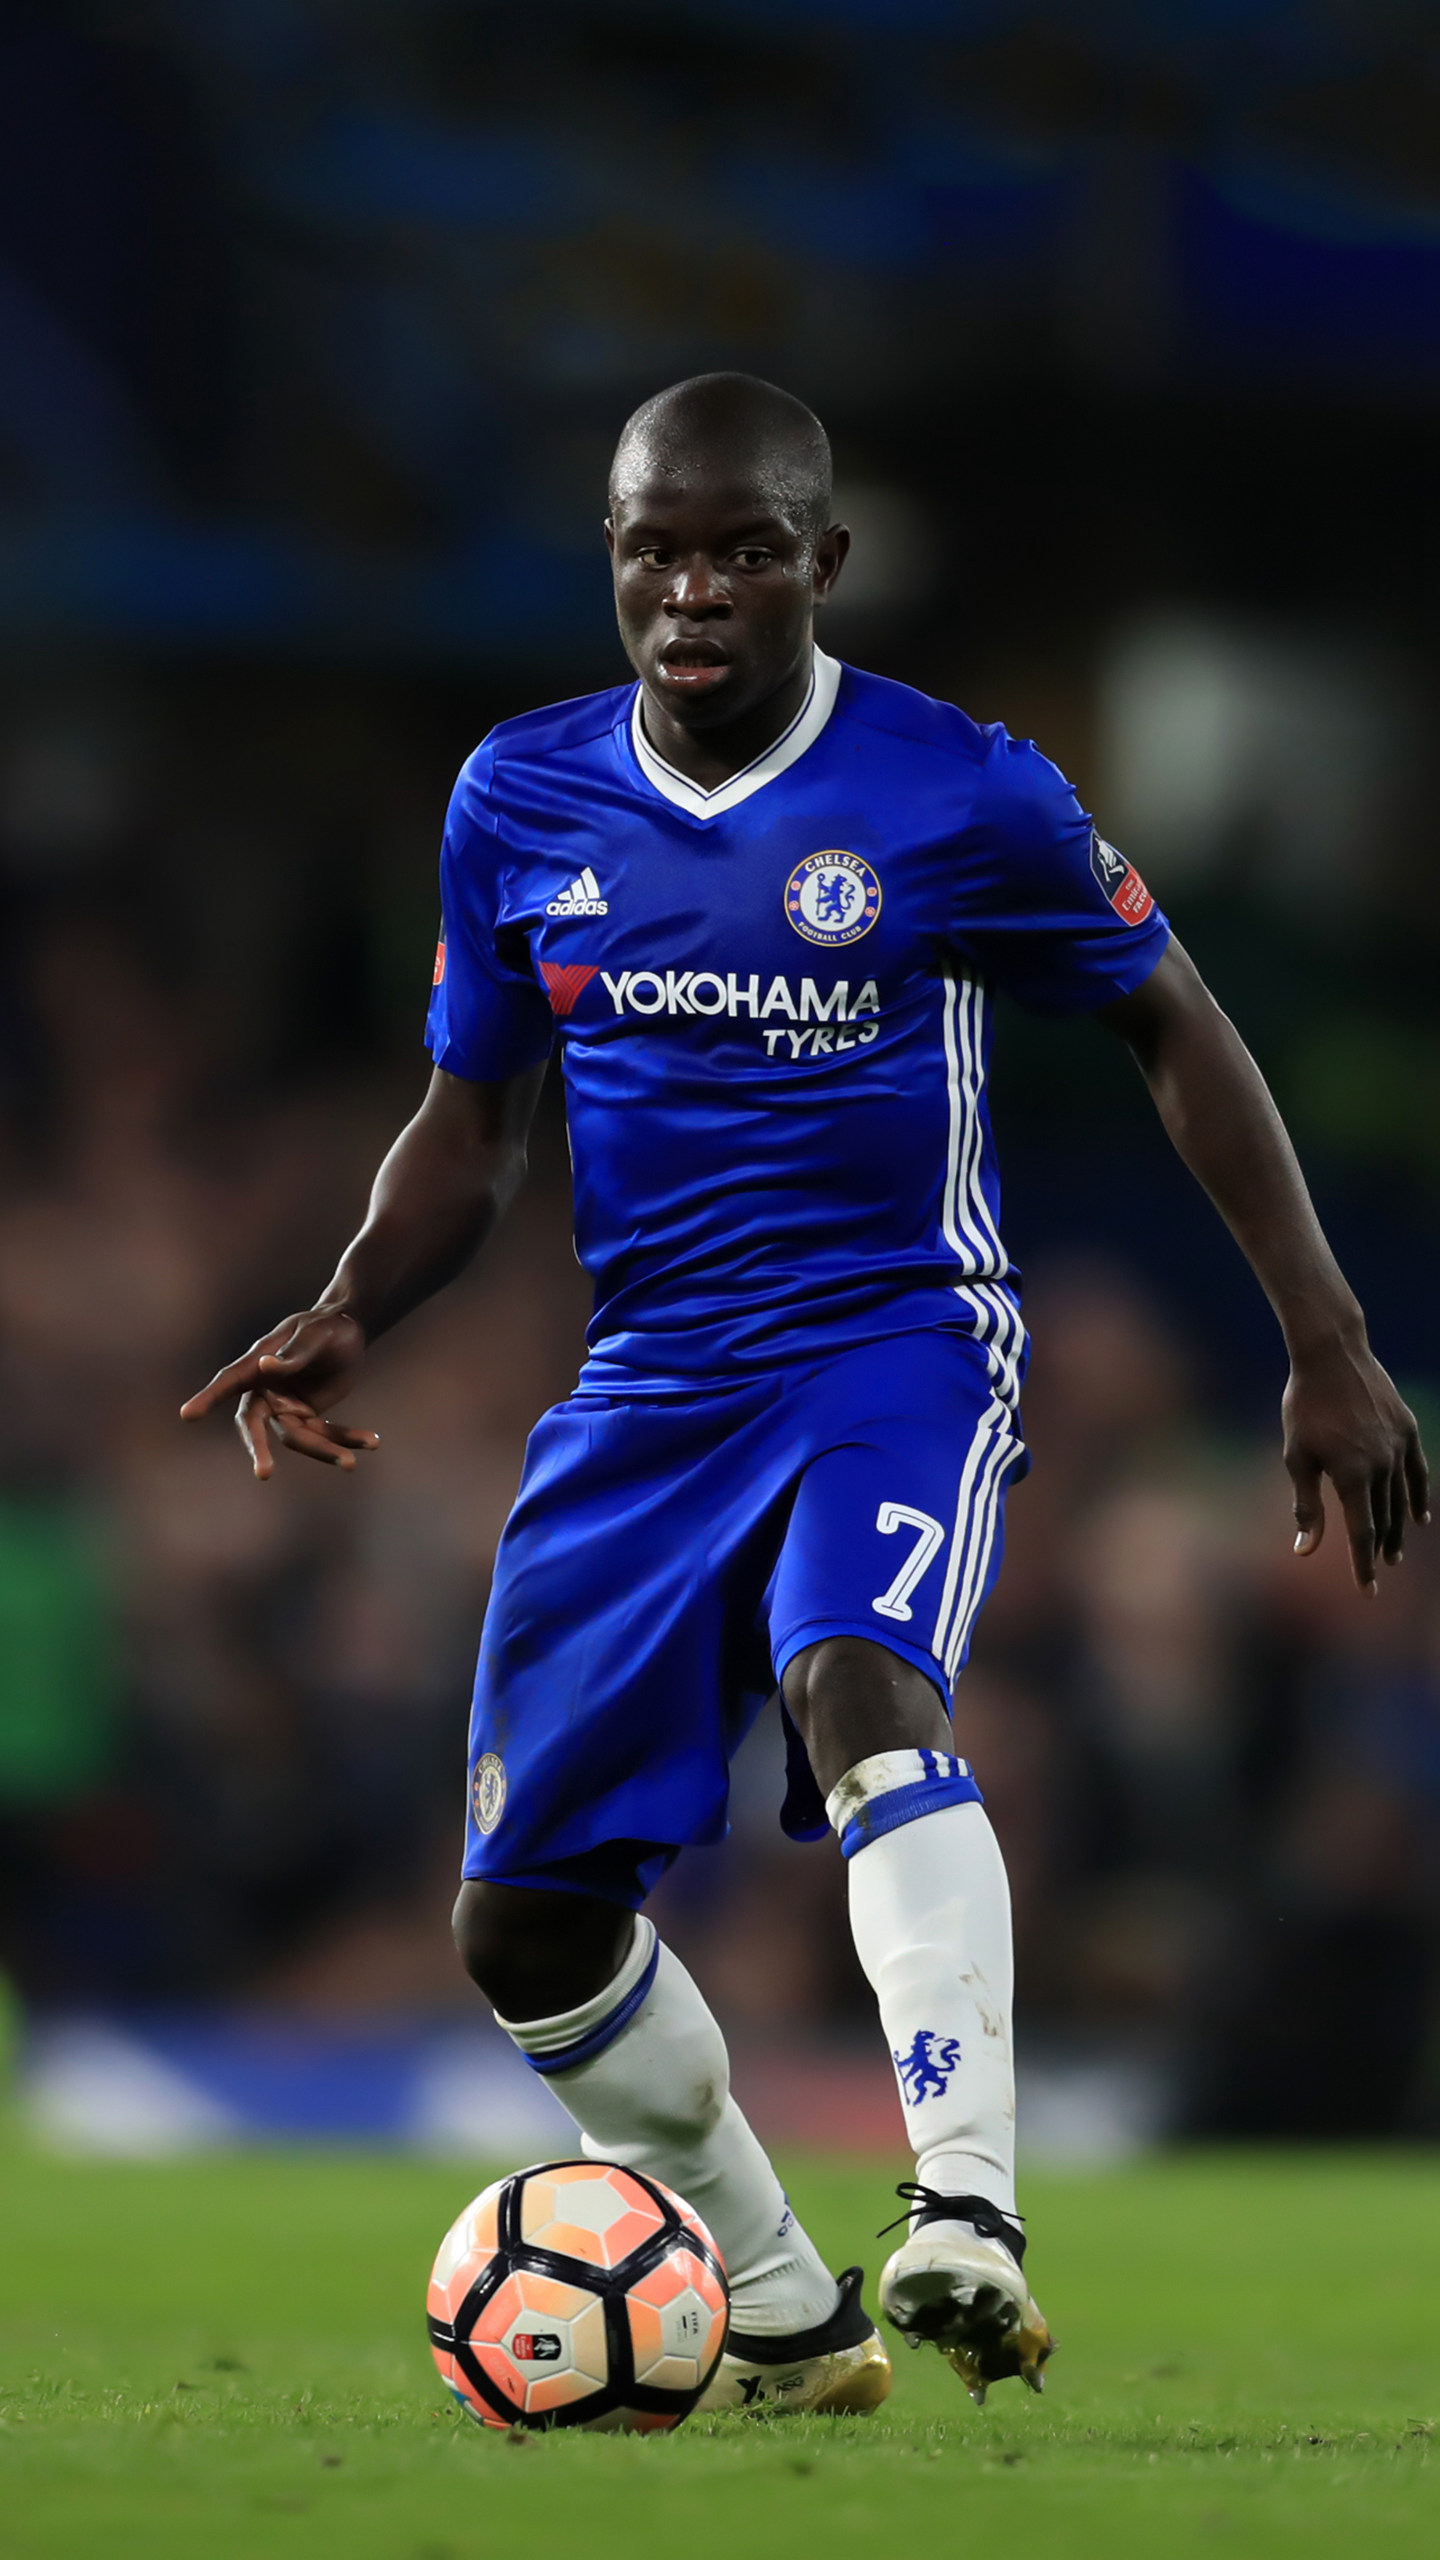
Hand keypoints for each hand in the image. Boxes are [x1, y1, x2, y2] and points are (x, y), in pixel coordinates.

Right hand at [180, 1309, 377, 1480]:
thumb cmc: (326, 1326)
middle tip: (264, 1473)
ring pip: (299, 1437)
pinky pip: (324, 1434)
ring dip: (326, 1449)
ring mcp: (287, 1407)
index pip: (230, 1381)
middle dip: (259, 1449)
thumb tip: (267, 1365)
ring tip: (352, 1462)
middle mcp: (267, 1390)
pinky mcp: (309, 1416)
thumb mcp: (315, 1335)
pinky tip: (370, 1442)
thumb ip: (294, 1354)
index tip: (187, 1414)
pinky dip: (346, 1439)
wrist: (348, 1331)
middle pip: (255, 1425)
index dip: (209, 1397)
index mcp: (259, 1363)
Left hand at [1283, 1336, 1428, 1591]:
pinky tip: (1419, 1517)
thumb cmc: (1305, 1406)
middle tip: (1379, 1572)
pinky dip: (1418, 1496)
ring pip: (1400, 1498)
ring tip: (1394, 1553)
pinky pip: (1418, 1472)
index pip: (1361, 1532)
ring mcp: (1398, 1446)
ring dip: (1398, 1528)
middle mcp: (1381, 1465)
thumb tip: (1304, 1551)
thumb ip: (1306, 1505)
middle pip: (1383, 1518)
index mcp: (1351, 1475)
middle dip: (1380, 1549)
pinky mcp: (1408, 1429)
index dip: (1363, 1565)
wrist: (1333, 1354)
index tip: (1367, 1591)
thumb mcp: (1296, 1456)